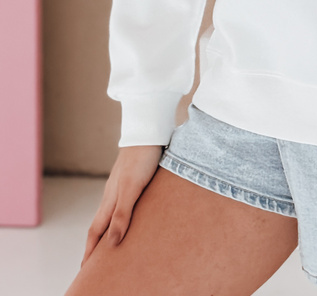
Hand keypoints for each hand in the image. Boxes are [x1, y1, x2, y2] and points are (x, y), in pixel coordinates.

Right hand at [81, 144, 163, 266]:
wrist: (148, 130)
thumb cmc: (141, 158)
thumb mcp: (132, 188)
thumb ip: (122, 214)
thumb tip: (111, 244)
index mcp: (110, 199)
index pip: (96, 231)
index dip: (90, 251)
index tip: (84, 269)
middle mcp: (113, 195)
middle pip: (101, 225)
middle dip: (96, 245)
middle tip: (95, 264)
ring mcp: (122, 186)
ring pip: (112, 214)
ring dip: (110, 231)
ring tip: (112, 246)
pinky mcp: (134, 179)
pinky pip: (125, 205)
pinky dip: (123, 217)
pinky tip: (132, 218)